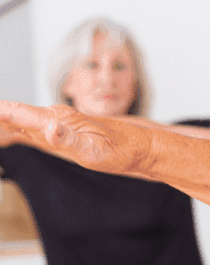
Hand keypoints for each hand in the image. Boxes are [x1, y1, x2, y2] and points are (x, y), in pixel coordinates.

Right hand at [0, 102, 153, 175]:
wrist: (141, 148)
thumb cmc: (121, 152)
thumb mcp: (94, 152)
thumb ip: (69, 140)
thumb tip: (48, 128)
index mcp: (54, 120)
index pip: (11, 112)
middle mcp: (50, 118)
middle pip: (7, 115)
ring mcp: (54, 125)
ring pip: (14, 121)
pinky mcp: (59, 133)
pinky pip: (25, 129)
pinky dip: (7, 130)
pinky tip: (3, 135)